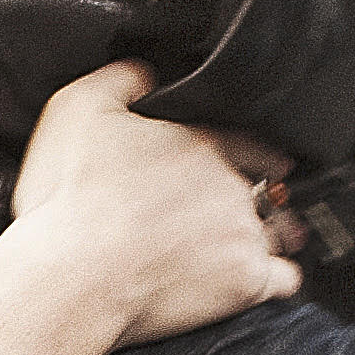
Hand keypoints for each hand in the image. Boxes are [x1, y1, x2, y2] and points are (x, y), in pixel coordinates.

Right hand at [11, 62, 308, 346]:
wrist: (73, 277)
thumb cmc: (69, 199)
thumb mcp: (78, 108)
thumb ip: (122, 79)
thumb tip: (147, 71)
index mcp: (200, 142)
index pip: (248, 141)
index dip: (256, 153)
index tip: (266, 160)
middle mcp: (231, 185)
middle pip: (266, 186)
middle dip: (263, 194)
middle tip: (258, 204)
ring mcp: (243, 234)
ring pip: (280, 230)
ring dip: (275, 233)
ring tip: (264, 241)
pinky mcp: (245, 283)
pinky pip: (285, 279)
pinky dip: (279, 277)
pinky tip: (269, 277)